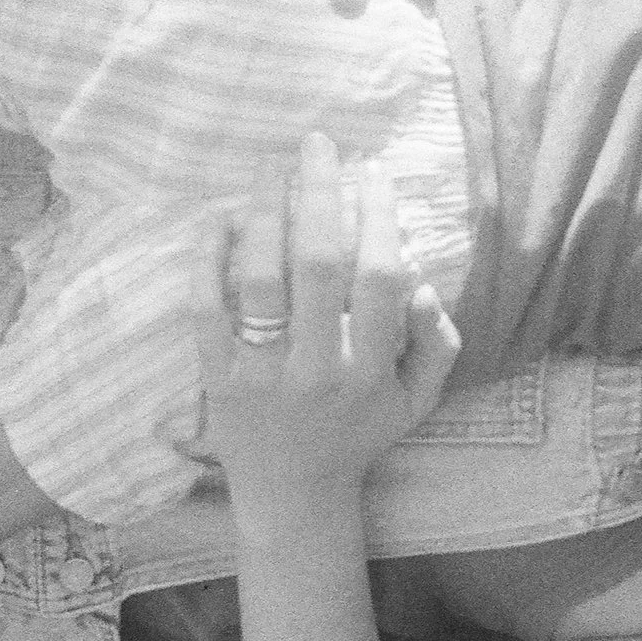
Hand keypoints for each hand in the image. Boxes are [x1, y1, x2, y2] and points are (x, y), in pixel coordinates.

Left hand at [187, 133, 461, 500]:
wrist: (294, 496)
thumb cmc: (361, 433)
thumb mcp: (418, 399)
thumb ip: (436, 343)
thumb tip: (425, 284)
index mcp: (371, 370)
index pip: (379, 277)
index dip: (379, 216)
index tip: (374, 172)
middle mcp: (316, 370)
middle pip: (318, 263)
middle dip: (319, 192)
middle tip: (318, 144)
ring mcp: (261, 375)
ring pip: (260, 278)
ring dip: (265, 211)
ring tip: (271, 166)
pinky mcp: (216, 380)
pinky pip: (205, 309)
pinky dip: (209, 258)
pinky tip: (221, 217)